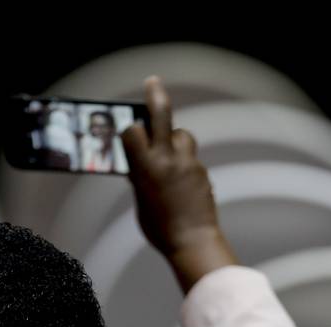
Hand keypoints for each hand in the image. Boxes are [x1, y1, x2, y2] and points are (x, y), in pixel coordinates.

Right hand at [123, 76, 236, 292]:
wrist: (193, 241)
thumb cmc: (159, 228)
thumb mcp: (140, 201)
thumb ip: (139, 177)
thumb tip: (138, 163)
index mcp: (145, 167)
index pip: (133, 131)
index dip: (129, 130)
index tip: (128, 133)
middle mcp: (167, 159)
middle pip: (162, 115)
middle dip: (155, 96)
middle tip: (152, 81)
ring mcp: (188, 163)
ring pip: (181, 135)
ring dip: (174, 138)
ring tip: (169, 157)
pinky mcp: (202, 171)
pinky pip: (190, 158)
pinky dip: (184, 164)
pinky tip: (181, 186)